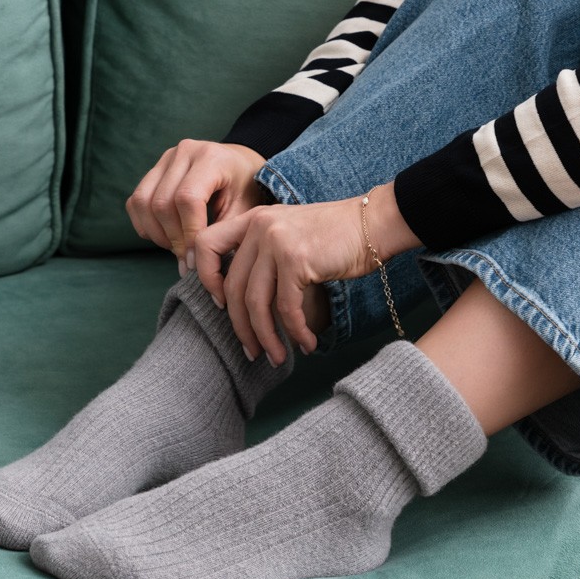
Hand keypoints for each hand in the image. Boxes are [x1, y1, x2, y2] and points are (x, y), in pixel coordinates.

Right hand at [126, 140, 265, 271]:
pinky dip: (145, 225)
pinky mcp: (154, 170)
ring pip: (142, 201)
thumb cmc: (246, 189)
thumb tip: (192, 267)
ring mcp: (166, 159)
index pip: (187, 198)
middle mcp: (184, 152)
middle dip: (173, 239)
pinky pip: (135, 201)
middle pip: (162, 202)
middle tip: (187, 260)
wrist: (240, 165)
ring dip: (156, 234)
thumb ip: (221, 234)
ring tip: (176, 249)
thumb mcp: (245, 211)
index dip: (188, 233)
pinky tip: (165, 238)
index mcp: (211, 159)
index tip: (196, 259)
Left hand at [196, 182, 421, 362]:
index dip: (205, 278)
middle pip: (234, 288)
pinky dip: (295, 332)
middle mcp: (258, 227)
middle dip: (242, 328)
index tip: (220, 304)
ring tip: (277, 358)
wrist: (375, 223)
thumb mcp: (290, 235)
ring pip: (256, 303)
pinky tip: (306, 344)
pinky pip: (287, 308)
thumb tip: (244, 302)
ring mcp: (276, 242)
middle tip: (252, 351)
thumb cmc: (337, 237)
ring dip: (267, 338)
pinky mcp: (296, 260)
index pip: (205, 245)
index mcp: (252, 220)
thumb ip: (264, 255)